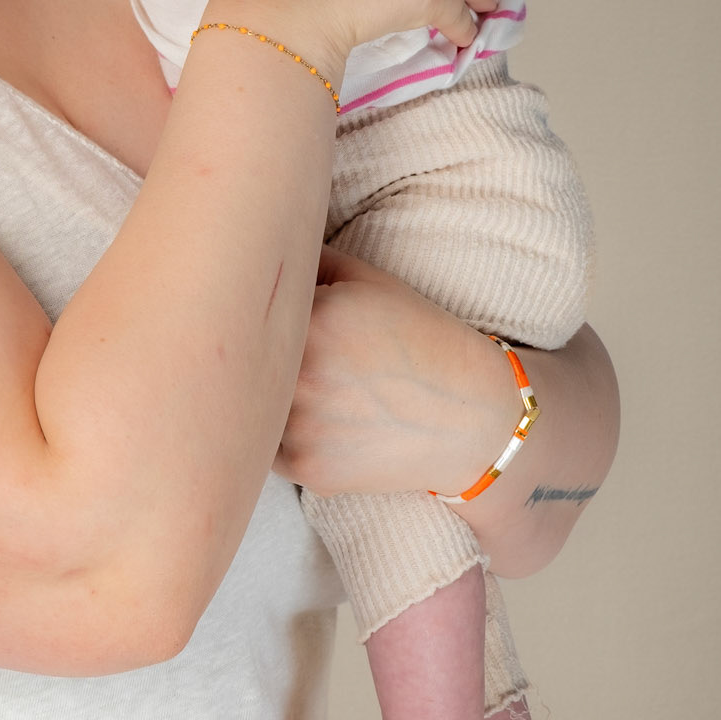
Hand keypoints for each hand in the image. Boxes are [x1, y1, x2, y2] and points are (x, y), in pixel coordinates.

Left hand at [275, 247, 513, 496]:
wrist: (471, 417)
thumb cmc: (422, 342)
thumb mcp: (373, 283)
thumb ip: (314, 262)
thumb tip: (267, 251)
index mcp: (313, 319)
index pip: (253, 311)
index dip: (263, 317)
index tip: (278, 323)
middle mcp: (300, 373)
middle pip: (249, 363)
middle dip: (263, 361)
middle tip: (303, 362)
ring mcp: (301, 425)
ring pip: (255, 408)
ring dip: (269, 401)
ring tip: (316, 393)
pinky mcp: (306, 468)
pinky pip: (270, 450)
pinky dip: (288, 438)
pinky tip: (327, 424)